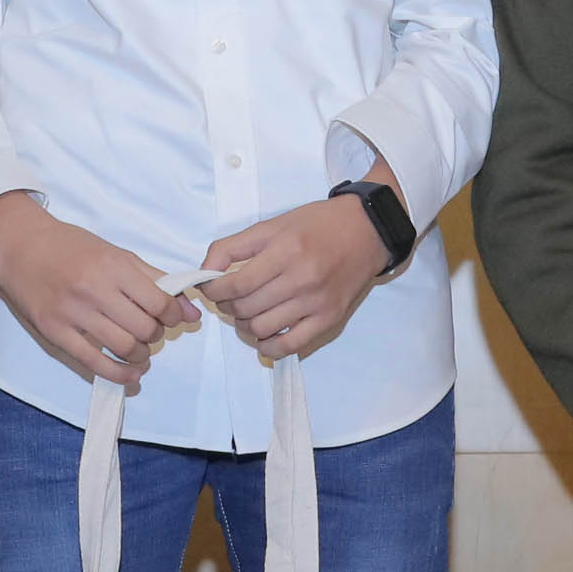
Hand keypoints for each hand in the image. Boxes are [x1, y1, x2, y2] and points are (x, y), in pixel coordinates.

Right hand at [0, 194, 198, 389]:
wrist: (19, 245)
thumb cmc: (70, 246)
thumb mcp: (116, 253)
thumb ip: (156, 280)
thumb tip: (192, 311)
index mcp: (114, 266)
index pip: (159, 302)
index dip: (172, 316)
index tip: (170, 317)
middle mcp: (95, 289)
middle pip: (144, 328)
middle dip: (155, 335)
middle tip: (150, 332)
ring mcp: (73, 312)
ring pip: (124, 347)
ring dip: (141, 355)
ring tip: (139, 351)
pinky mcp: (55, 332)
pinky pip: (94, 363)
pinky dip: (119, 374)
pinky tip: (129, 374)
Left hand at [200, 181, 396, 363]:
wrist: (367, 230)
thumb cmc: (317, 224)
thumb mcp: (272, 225)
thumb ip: (233, 246)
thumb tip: (204, 272)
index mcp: (286, 250)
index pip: (236, 284)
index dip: (213, 291)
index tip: (210, 288)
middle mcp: (302, 278)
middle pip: (246, 308)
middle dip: (228, 307)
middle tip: (230, 299)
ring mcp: (317, 302)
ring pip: (263, 329)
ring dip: (244, 326)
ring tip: (247, 314)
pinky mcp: (329, 319)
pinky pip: (290, 346)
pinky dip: (269, 347)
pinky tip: (264, 336)